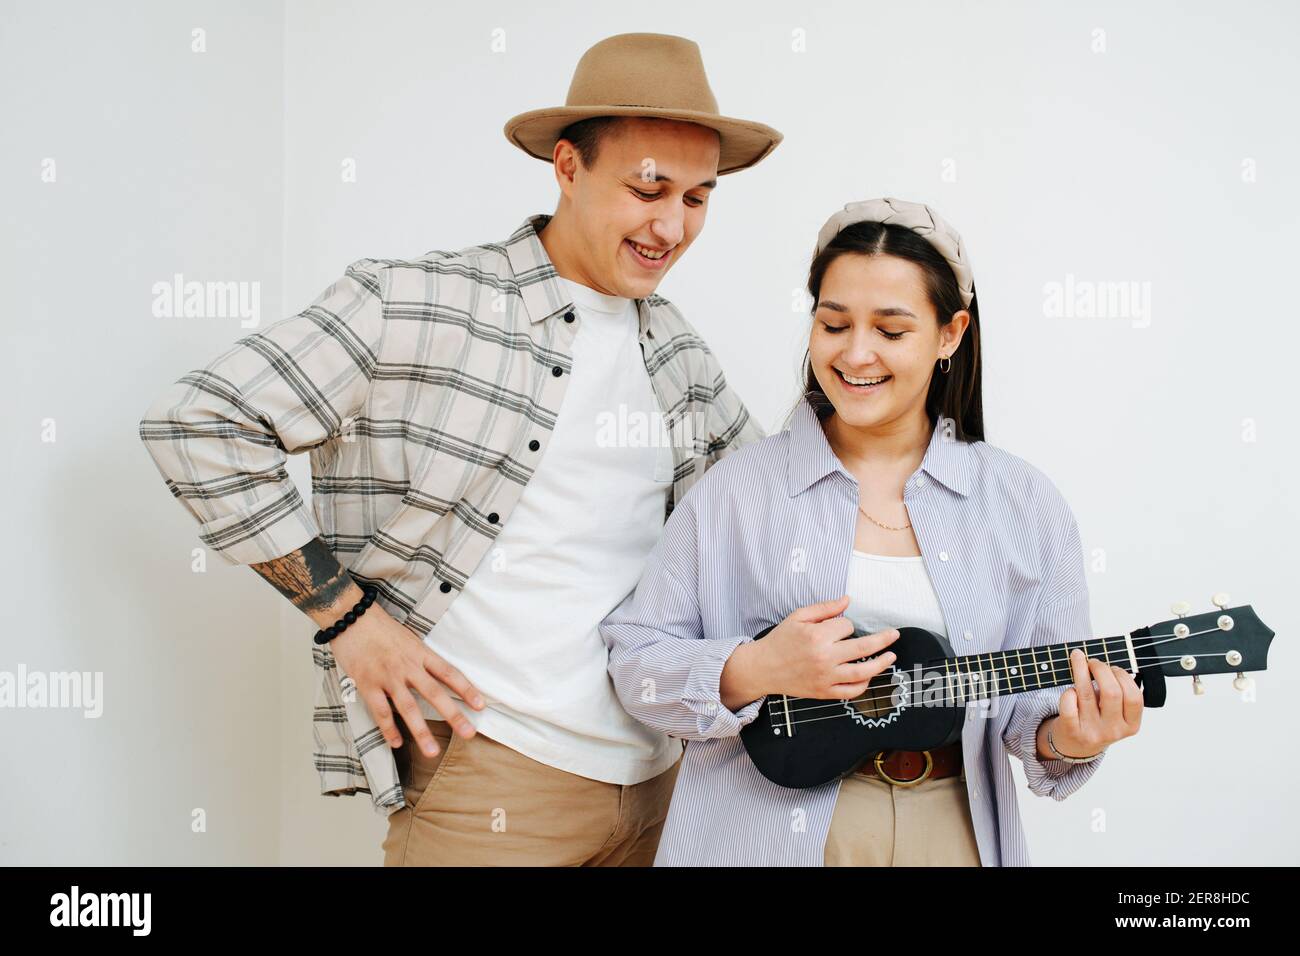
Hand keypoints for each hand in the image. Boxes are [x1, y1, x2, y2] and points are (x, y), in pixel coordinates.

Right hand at [328, 603, 485, 757]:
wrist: (351, 617)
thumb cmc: (380, 627)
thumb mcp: (409, 638)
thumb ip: (422, 658)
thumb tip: (438, 675)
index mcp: (420, 653)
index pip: (449, 673)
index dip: (467, 690)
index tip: (480, 706)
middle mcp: (407, 666)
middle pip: (434, 693)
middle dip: (453, 715)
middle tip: (468, 733)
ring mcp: (387, 677)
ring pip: (408, 708)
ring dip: (421, 732)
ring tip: (433, 751)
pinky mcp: (367, 684)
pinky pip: (381, 711)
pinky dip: (388, 729)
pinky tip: (396, 743)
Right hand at [754, 594, 900, 699]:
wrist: (763, 668)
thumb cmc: (780, 641)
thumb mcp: (798, 617)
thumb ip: (824, 608)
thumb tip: (847, 600)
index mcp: (817, 637)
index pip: (847, 626)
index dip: (846, 624)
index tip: (838, 626)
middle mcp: (824, 658)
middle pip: (864, 648)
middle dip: (883, 639)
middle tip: (894, 635)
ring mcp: (826, 677)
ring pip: (863, 672)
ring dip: (881, 663)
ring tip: (891, 656)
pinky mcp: (825, 692)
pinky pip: (851, 692)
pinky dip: (864, 685)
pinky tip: (869, 676)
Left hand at [1049, 649, 1142, 757]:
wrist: (1075, 747)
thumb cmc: (1097, 721)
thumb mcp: (1115, 714)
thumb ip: (1117, 694)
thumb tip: (1105, 662)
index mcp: (1131, 725)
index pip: (1134, 697)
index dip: (1123, 676)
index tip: (1113, 667)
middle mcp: (1114, 730)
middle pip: (1112, 692)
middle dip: (1102, 669)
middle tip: (1093, 662)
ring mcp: (1092, 732)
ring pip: (1087, 693)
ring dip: (1081, 670)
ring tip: (1078, 659)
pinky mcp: (1071, 730)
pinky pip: (1069, 704)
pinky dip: (1068, 692)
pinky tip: (1070, 689)